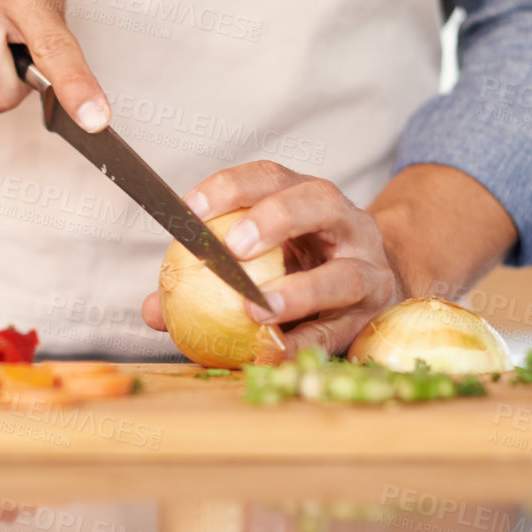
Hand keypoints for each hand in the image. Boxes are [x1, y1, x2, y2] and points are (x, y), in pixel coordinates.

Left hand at [142, 162, 520, 354]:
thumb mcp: (260, 262)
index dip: (230, 187)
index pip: (269, 177)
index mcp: (306, 197)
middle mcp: (344, 222)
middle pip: (316, 202)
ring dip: (298, 292)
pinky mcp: (377, 312)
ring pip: (342, 273)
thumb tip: (152, 308)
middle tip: (233, 247)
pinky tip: (272, 354)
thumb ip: (205, 281)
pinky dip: (304, 343)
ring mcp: (368, 266)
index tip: (190, 211)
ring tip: (257, 309)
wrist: (379, 287)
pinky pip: (340, 330)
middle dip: (274, 218)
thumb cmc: (304, 268)